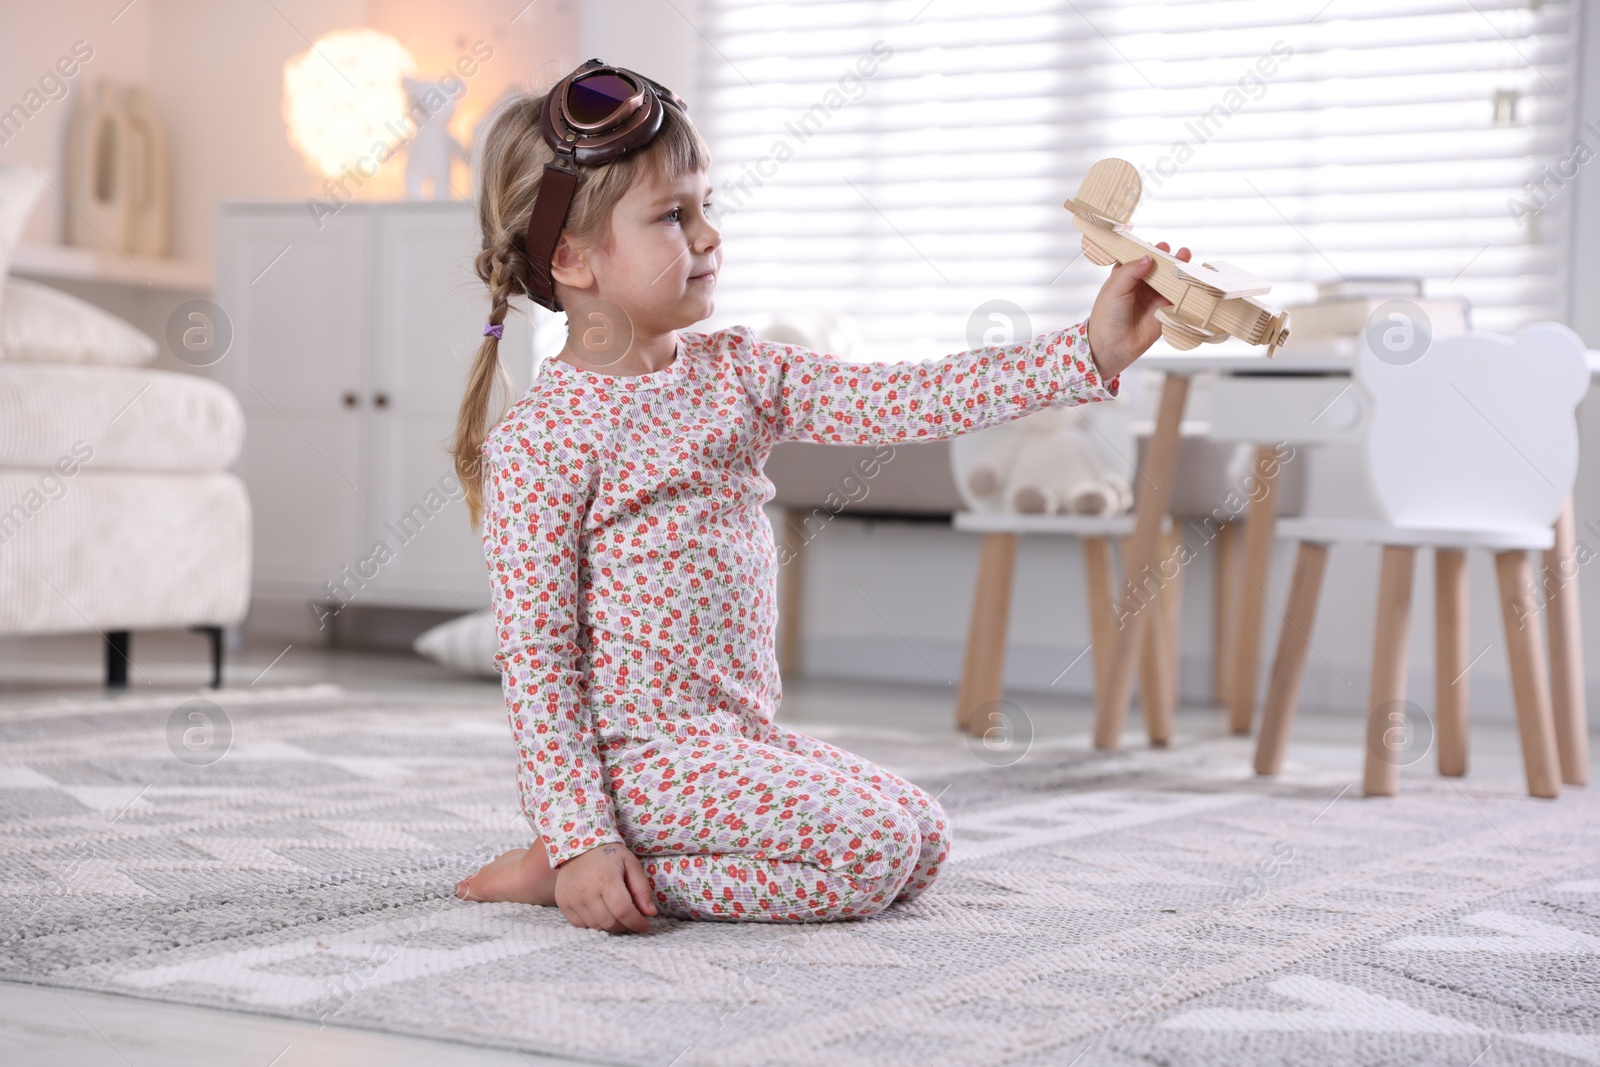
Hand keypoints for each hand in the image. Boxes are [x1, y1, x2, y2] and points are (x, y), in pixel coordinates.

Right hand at [552, 841, 657, 932]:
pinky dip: (593, 924)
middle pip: (609, 922)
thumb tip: (650, 913)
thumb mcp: (631, 864)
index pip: (623, 911)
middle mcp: (586, 891)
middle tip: (631, 919)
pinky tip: (600, 913)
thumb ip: (642, 889)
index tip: (645, 925)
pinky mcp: (563, 903)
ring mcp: (571, 898)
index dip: (636, 922)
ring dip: (610, 926)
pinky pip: (580, 925)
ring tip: (616, 915)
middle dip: (625, 926)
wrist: (579, 845)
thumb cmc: (609, 855)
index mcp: (606, 879)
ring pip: (595, 926)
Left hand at [1086, 241, 1191, 380]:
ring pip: (1170, 278)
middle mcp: (1142, 284)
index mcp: (1126, 275)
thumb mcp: (1115, 288)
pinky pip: (1179, 295)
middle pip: (1159, 266)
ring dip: (1179, 269)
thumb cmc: (1107, 316)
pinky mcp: (1165, 309)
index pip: (1140, 257)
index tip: (1157, 245)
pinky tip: (1192, 279)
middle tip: (1175, 251)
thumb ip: (1131, 271)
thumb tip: (1149, 258)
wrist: (1113, 346)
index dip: (1149, 250)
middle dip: (1168, 257)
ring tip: (1186, 258)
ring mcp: (1154, 296)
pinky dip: (1186, 287)